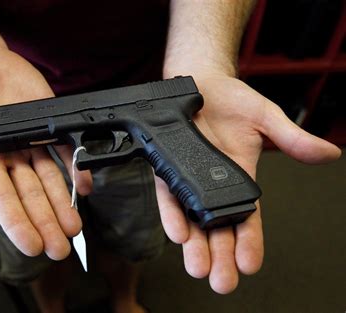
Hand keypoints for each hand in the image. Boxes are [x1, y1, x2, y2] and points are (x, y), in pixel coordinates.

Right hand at [0, 47, 91, 259]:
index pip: (2, 198)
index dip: (17, 223)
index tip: (32, 246)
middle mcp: (10, 156)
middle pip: (31, 196)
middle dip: (46, 223)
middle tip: (59, 249)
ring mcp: (32, 142)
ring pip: (50, 180)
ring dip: (63, 204)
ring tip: (74, 228)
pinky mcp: (48, 123)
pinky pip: (64, 149)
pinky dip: (75, 168)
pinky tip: (85, 187)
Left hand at [156, 71, 340, 293]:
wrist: (201, 82)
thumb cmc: (232, 101)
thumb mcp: (267, 120)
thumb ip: (292, 139)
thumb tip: (329, 154)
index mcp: (239, 178)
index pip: (246, 219)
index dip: (249, 242)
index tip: (250, 265)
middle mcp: (212, 183)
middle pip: (217, 229)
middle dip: (220, 256)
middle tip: (222, 282)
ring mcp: (189, 176)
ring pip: (191, 219)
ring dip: (195, 245)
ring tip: (199, 268)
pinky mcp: (167, 164)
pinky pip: (169, 193)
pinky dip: (173, 213)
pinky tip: (178, 232)